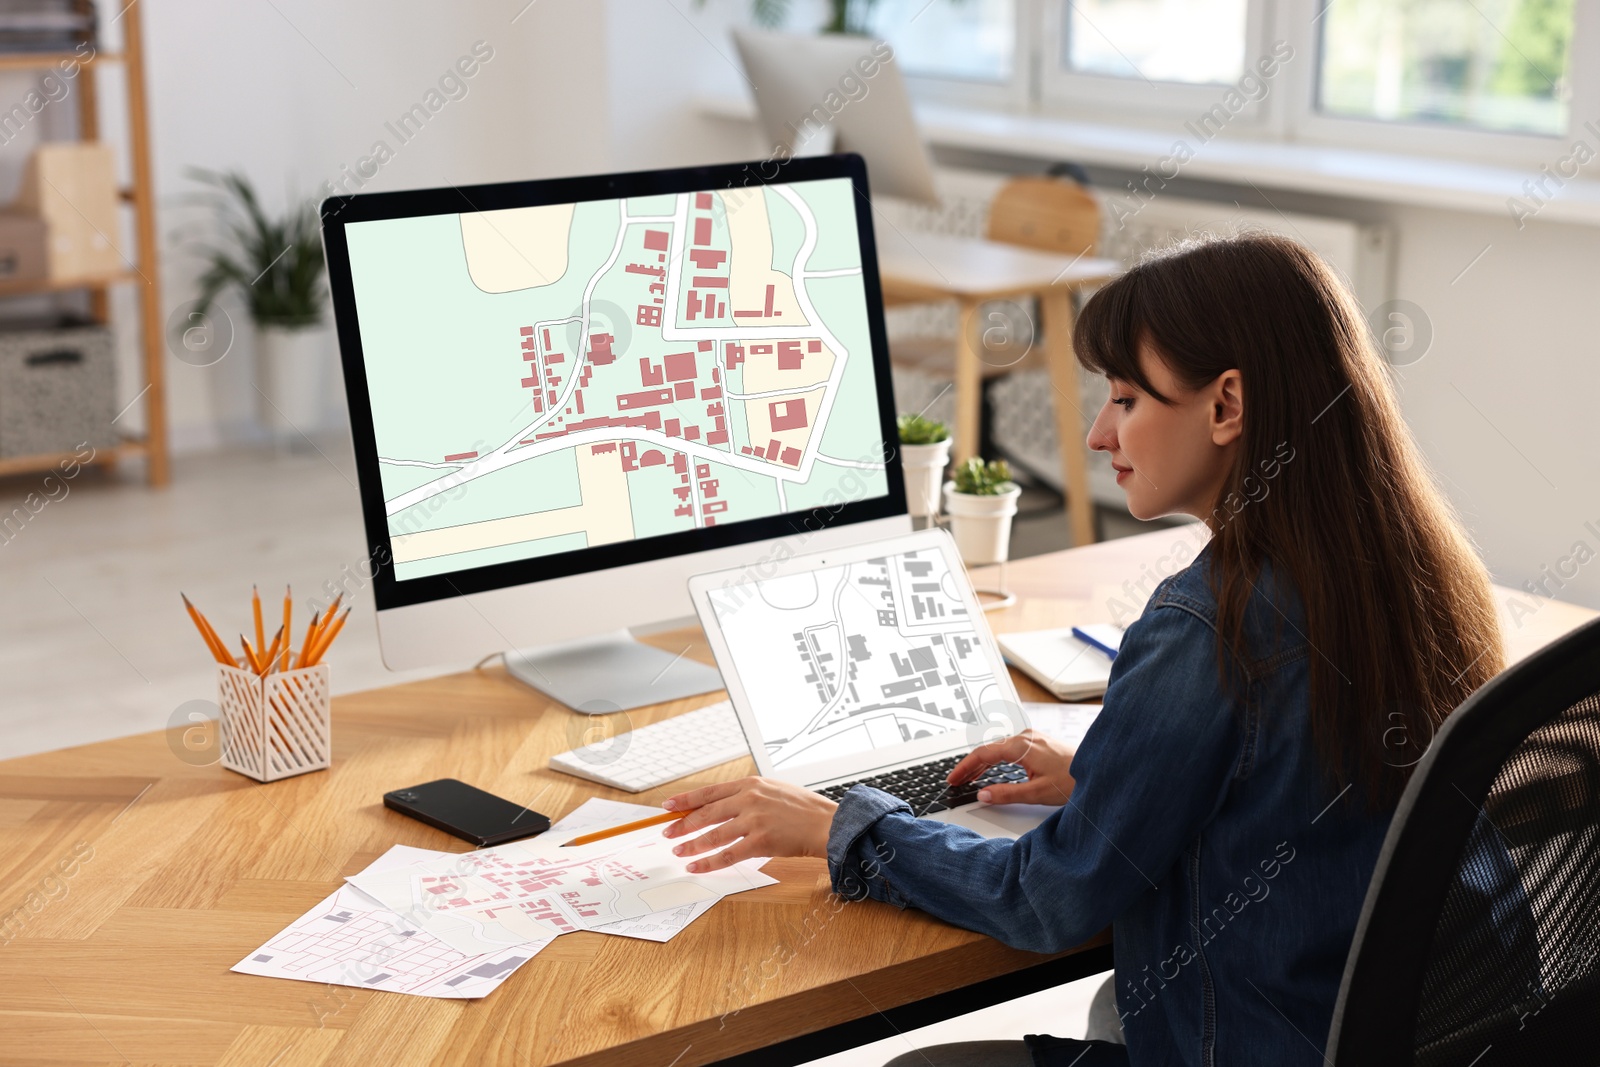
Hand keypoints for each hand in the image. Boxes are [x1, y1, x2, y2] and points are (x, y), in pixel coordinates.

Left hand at [660, 777, 836, 873]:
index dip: (686, 800)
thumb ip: (748, 795)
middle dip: (683, 825)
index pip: (710, 792)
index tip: (669, 806)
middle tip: (667, 833)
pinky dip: (708, 862)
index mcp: (750, 784)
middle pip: (706, 813)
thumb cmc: (802, 809)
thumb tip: (720, 808)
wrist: (826, 823)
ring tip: (678, 851)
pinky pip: (727, 855)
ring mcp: (754, 820)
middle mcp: (749, 799)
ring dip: (692, 845)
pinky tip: (696, 866)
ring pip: (713, 835)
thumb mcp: (773, 790)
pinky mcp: (761, 842)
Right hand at [948, 729, 1076, 805]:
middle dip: (971, 765)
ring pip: (998, 748)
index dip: (965, 767)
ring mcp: (1032, 738)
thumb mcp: (1036, 792)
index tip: (953, 779)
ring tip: (970, 777)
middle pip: (988, 749)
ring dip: (983, 763)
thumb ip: (1006, 794)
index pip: (983, 754)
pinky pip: (1009, 748)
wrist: (1099, 771)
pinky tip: (993, 769)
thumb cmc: (1073, 780)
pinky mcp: (1038, 743)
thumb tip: (983, 795)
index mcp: (1021, 746)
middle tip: (957, 780)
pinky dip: (996, 759)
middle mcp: (1025, 737)